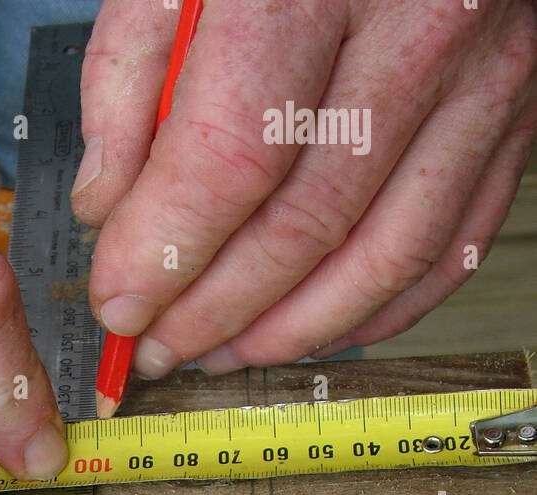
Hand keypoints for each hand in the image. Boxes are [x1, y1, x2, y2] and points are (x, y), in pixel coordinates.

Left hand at [72, 0, 536, 374]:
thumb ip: (129, 73)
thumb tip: (107, 204)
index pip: (233, 156)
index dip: (168, 249)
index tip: (118, 301)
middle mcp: (417, 27)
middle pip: (305, 222)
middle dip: (215, 309)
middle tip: (158, 345)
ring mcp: (482, 76)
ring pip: (385, 253)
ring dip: (293, 329)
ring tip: (224, 352)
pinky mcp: (515, 111)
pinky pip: (454, 244)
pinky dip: (380, 307)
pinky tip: (316, 329)